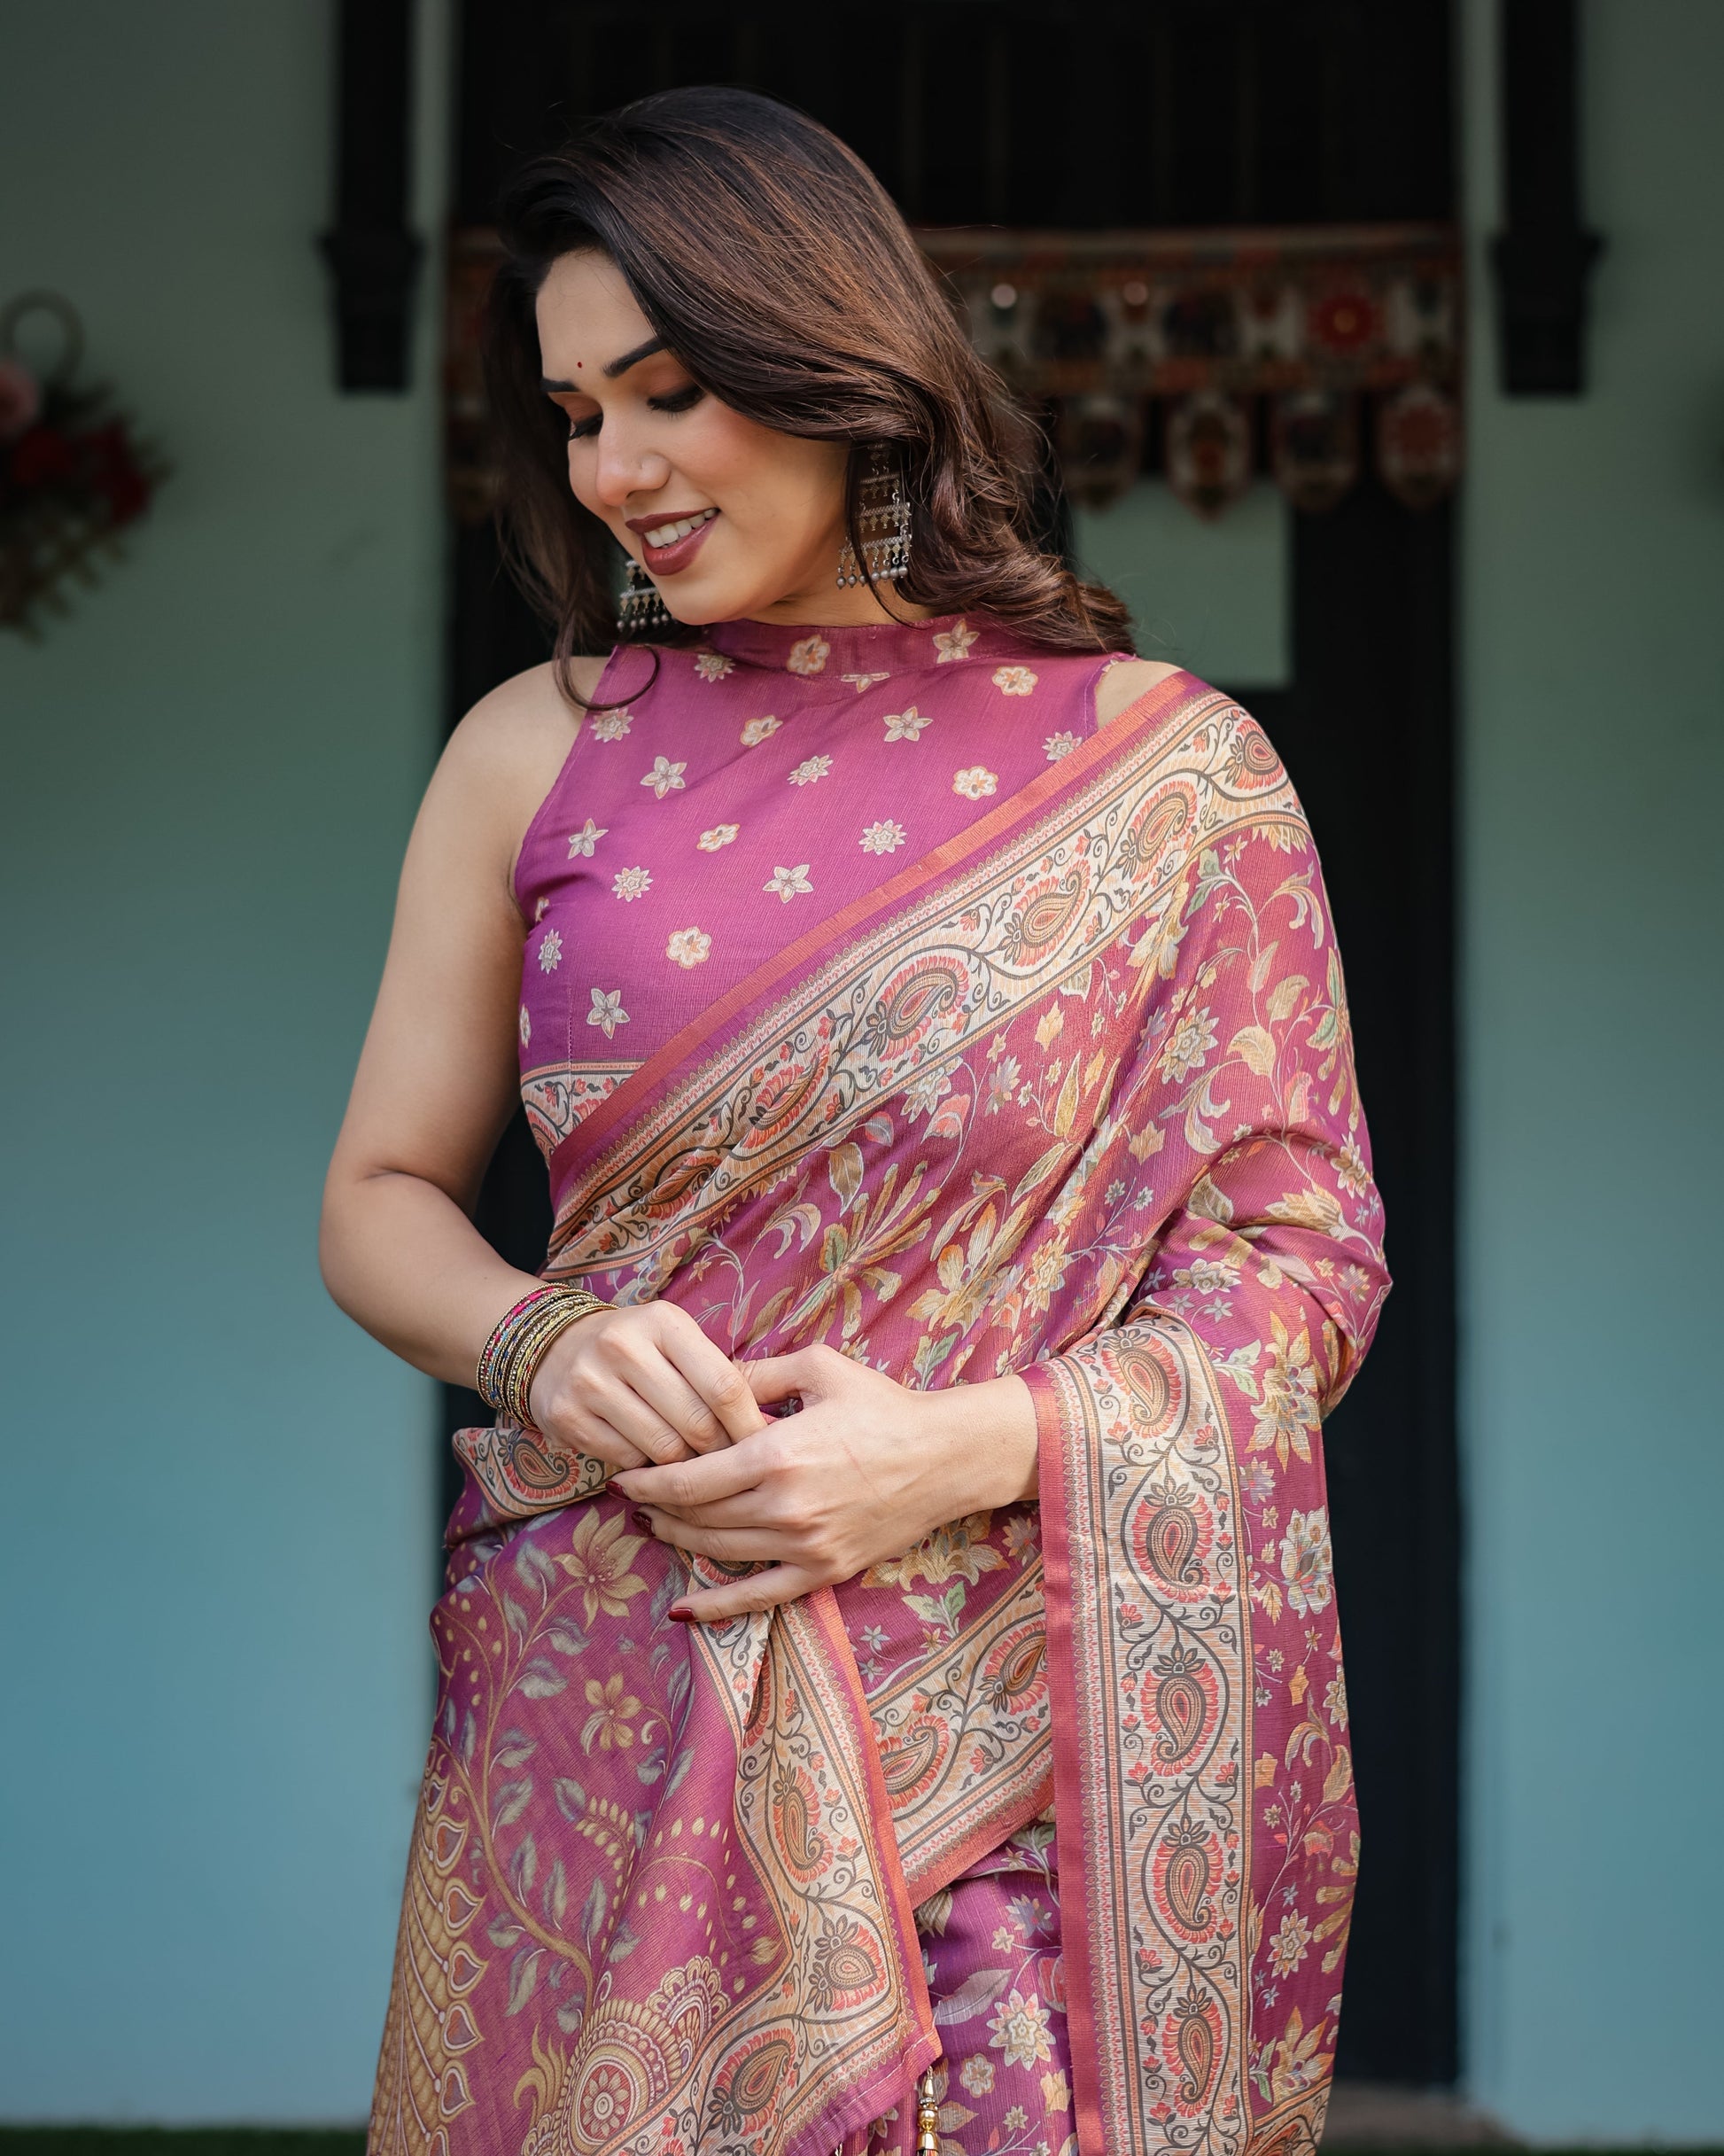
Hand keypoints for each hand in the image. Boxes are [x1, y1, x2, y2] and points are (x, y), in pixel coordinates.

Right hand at [526, 1302, 767, 1473]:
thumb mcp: (677, 1341)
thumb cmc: (638, 1349)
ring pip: (662, 1448)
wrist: (556, 1347)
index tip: (765, 1447)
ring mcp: (590, 1381)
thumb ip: (718, 1375)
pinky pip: (626, 1461)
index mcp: (663, 1322)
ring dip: (683, 1465)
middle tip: (729, 1463)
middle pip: (695, 1422)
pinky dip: (645, 1468)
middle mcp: (623, 1346)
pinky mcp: (567, 1415)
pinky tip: (649, 1459)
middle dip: (719, 1451)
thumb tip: (770, 1429)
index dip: (749, 1424)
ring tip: (691, 1462)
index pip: (723, 1384)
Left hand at [611, 1344, 1037, 1622]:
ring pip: (720, 1551)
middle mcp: (785, 1505)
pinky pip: (758, 1596)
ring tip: (656, 1527)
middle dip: (658, 1508)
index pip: (691, 1478)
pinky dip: (716, 1606)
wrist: (945, 1455)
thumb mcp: (818, 1368)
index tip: (623, 1477)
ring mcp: (805, 1544)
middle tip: (635, 1499)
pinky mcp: (824, 1571)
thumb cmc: (882, 1405)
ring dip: (679, 1542)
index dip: (648, 1481)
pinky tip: (683, 1609)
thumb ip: (757, 1374)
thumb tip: (708, 1377)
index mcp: (777, 1452)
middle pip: (699, 1516)